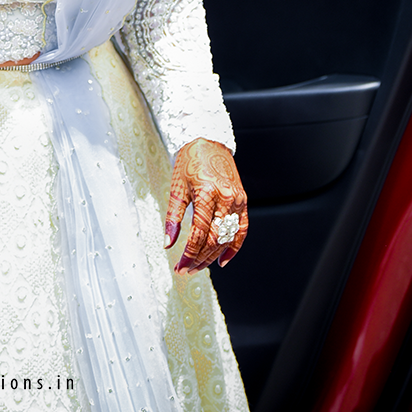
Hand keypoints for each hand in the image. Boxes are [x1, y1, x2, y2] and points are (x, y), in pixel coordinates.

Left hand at [164, 138, 247, 273]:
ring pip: (228, 237)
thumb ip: (173, 217)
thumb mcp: (177, 188)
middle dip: (200, 259)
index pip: (199, 234)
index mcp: (207, 194)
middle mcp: (225, 198)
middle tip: (187, 269)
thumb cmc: (190, 161)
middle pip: (215, 239)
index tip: (180, 266)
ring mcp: (237, 200)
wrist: (208, 141)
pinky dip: (234, 247)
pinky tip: (223, 259)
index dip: (190, 254)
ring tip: (200, 266)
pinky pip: (242, 229)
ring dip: (213, 256)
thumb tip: (168, 243)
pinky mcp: (242, 201)